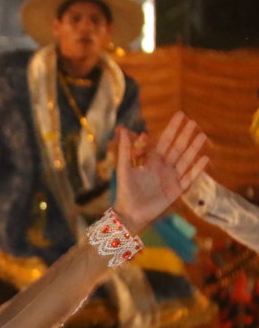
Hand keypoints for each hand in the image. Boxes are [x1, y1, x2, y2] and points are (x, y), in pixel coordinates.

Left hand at [115, 111, 208, 231]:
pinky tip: (204, 159)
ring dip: (194, 148)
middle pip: (177, 148)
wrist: (130, 213)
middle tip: (194, 122)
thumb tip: (122, 129)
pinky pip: (189, 177)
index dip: (172, 128)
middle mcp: (163, 167)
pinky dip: (197, 169)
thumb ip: (125, 149)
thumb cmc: (125, 191)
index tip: (181, 114)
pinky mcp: (177, 190)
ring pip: (185, 160)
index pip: (164, 141)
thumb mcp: (124, 168)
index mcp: (151, 161)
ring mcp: (171, 178)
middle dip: (185, 135)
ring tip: (203, 136)